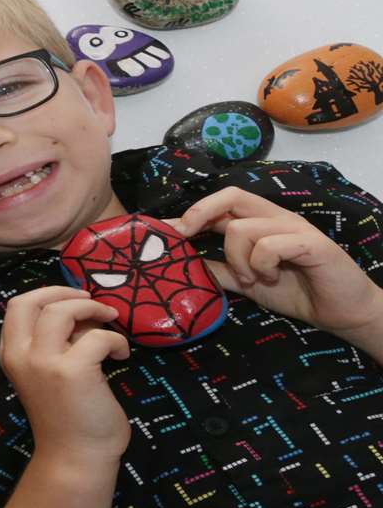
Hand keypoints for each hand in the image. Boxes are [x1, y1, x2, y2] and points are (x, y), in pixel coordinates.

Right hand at [0, 286, 131, 462]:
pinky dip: (116, 340)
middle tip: (92, 301)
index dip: (47, 294)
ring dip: (91, 308)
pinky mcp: (73, 371)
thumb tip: (83, 316)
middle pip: (32, 301)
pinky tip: (122, 355)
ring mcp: (44, 362)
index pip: (17, 307)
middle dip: (64, 291)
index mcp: (11, 355)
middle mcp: (20, 355)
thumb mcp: (48, 374)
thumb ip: (56, 344)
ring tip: (111, 320)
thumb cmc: (66, 418)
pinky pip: (99, 337)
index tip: (73, 300)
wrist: (75, 457)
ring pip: (62, 311)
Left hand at [170, 187, 382, 344]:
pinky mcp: (311, 243)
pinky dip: (261, 264)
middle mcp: (275, 217)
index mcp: (259, 222)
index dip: (191, 212)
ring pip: (242, 227)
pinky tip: (272, 277)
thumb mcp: (247, 281)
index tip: (164, 231)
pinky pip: (269, 244)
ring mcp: (293, 227)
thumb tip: (183, 264)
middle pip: (230, 195)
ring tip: (254, 278)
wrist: (342, 312)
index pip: (221, 203)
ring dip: (238, 259)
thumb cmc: (296, 291)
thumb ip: (220, 270)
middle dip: (199, 213)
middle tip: (185, 236)